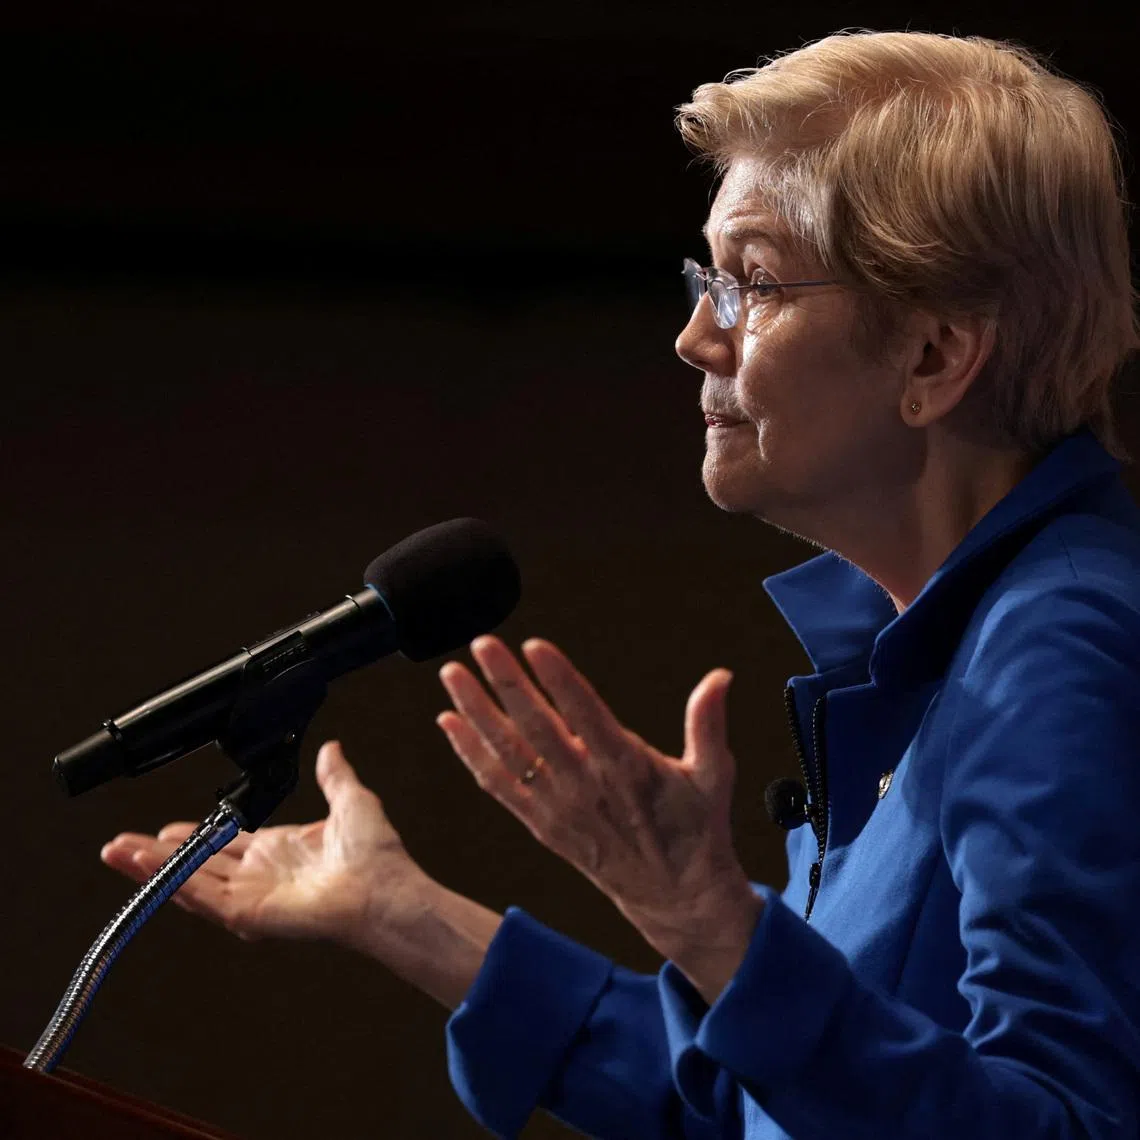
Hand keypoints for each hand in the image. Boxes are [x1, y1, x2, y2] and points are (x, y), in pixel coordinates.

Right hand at [101, 741, 423, 947]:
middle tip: (122, 843)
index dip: (193, 835)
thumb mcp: (352, 801)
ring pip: (189, 879)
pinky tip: (145, 866)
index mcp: (282, 850)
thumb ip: (334, 775)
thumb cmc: (377, 856)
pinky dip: (171, 881)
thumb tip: (332, 749)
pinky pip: (201, 895)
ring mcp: (251, 896)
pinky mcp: (248, 913)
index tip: (165, 828)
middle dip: (157, 853)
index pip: (225, 843)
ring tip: (118, 852)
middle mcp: (261, 874)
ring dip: (152, 866)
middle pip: (197, 862)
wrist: (384, 890)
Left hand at [436, 636, 761, 1000]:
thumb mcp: (713, 776)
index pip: (586, 715)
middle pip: (537, 728)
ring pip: (508, 754)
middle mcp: (586, 786)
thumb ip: (708, 723)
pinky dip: (471, 754)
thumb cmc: (695, 829)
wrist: (675, 898)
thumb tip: (721, 676)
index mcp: (627, 768)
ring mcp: (559, 807)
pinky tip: (449, 723)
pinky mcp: (542, 824)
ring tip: (451, 675)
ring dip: (477, 713)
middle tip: (481, 643)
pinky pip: (499, 787)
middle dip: (506, 683)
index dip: (560, 680)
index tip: (535, 646)